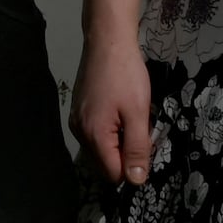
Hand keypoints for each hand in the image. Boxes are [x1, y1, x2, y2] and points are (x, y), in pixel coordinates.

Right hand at [76, 29, 155, 186]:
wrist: (107, 40)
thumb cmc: (126, 74)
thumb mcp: (138, 112)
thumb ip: (137, 149)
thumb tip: (136, 181)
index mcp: (94, 135)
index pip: (113, 174)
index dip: (133, 167)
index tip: (146, 147)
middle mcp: (79, 132)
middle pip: (105, 164)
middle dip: (125, 155)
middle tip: (140, 130)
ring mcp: (76, 121)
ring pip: (100, 149)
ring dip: (118, 143)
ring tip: (130, 119)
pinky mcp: (78, 111)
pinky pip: (95, 135)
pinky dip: (109, 132)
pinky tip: (119, 112)